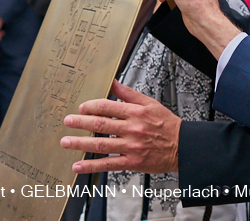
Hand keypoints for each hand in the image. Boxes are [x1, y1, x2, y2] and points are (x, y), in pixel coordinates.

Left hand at [61, 80, 179, 174]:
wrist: (183, 146)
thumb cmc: (167, 125)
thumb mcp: (150, 103)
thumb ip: (129, 94)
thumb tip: (113, 83)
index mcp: (136, 112)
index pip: (108, 106)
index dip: (91, 106)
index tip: (81, 108)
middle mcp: (132, 129)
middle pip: (100, 124)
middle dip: (80, 123)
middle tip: (67, 121)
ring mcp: (131, 146)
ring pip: (101, 144)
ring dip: (80, 143)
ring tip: (66, 142)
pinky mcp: (132, 162)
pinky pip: (108, 164)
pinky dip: (91, 166)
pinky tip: (78, 166)